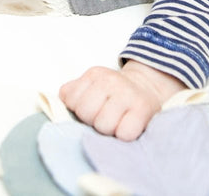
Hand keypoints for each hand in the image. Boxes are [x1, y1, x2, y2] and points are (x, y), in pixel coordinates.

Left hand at [58, 61, 186, 140]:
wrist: (147, 86)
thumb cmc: (114, 92)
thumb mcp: (91, 84)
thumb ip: (73, 91)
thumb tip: (61, 101)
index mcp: (94, 75)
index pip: (71, 100)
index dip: (79, 109)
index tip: (93, 107)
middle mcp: (111, 81)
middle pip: (86, 114)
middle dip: (93, 120)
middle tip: (105, 115)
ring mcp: (127, 94)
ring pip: (103, 126)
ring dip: (109, 129)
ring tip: (117, 121)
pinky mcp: (143, 109)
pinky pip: (125, 134)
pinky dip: (125, 134)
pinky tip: (128, 125)